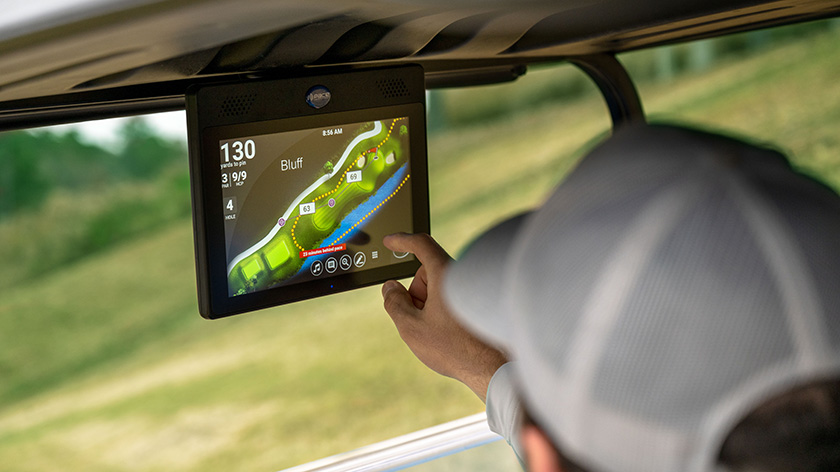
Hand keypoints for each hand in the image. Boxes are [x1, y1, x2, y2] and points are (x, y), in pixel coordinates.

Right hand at [381, 233, 507, 402]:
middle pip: (428, 274)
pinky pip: (453, 300)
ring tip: (442, 334)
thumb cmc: (455, 349)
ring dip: (432, 306)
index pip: (421, 245)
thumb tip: (390, 287)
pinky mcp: (480, 304)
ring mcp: (473, 290)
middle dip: (417, 294)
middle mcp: (463, 276)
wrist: (494, 369)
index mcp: (445, 274)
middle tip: (421, 322)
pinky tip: (452, 338)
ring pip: (440, 288)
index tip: (390, 241)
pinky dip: (445, 313)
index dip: (402, 240)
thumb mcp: (411, 327)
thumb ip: (394, 303)